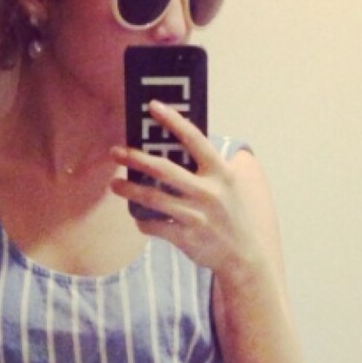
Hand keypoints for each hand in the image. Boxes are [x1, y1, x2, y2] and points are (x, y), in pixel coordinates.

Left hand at [110, 101, 263, 280]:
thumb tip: (191, 143)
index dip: (173, 120)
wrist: (247, 257)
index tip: (153, 106)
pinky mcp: (187, 238)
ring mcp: (196, 216)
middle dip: (135, 158)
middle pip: (163, 170)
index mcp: (222, 173)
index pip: (194, 139)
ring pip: (153, 199)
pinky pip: (155, 226)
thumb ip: (218, 163)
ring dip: (129, 190)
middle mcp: (208, 193)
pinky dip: (143, 220)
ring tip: (114, 184)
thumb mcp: (237, 184)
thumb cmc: (239, 215)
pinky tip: (138, 216)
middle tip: (115, 151)